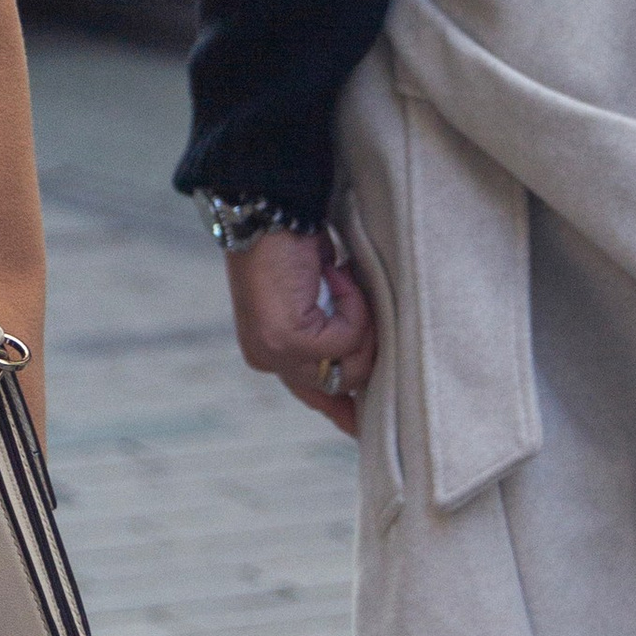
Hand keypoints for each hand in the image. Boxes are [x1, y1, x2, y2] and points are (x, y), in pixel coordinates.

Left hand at [227, 224, 374, 436]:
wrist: (266, 207)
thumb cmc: (292, 242)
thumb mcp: (314, 296)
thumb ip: (330, 330)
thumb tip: (364, 362)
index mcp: (270, 351)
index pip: (314, 396)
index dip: (344, 413)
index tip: (364, 428)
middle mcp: (267, 359)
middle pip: (339, 389)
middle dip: (367, 353)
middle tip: (369, 310)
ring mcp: (275, 353)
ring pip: (348, 369)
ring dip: (362, 325)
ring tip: (345, 280)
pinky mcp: (288, 339)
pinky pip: (346, 339)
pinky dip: (353, 305)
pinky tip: (335, 272)